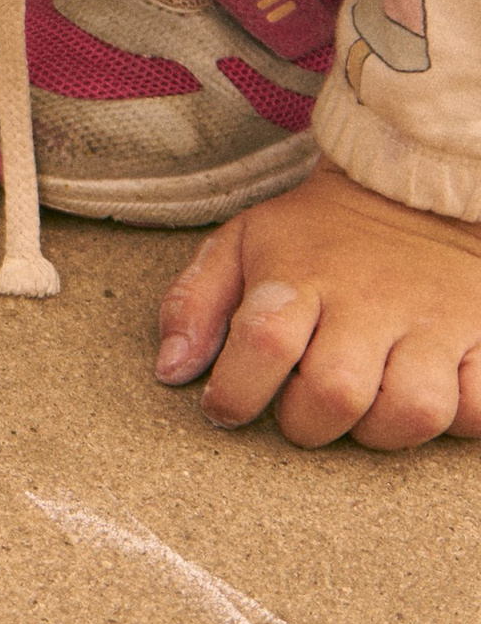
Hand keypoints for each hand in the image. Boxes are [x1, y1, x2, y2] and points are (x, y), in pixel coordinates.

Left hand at [155, 160, 480, 448]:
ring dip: (382, 432)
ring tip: (365, 411)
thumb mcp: (242, 243)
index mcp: (302, 275)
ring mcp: (434, 320)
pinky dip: (458, 420)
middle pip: (337, 391)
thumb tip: (172, 371)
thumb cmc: (316, 234)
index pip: (264, 341)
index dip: (236, 392)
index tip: (226, 408)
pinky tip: (429, 399)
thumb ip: (194, 302)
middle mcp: (370, 299)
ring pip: (414, 409)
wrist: (412, 190)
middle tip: (303, 411)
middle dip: (309, 424)